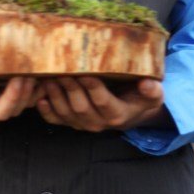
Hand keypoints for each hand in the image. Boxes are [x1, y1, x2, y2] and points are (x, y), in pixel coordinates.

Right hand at [0, 76, 43, 128]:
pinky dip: (40, 90)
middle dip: (13, 98)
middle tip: (19, 79)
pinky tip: (46, 74)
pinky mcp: (12, 98)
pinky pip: (31, 99)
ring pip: (20, 106)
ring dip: (29, 92)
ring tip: (34, 73)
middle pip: (3, 111)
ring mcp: (0, 104)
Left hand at [35, 76, 165, 132]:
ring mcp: (82, 124)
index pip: (102, 101)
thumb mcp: (153, 96)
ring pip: (65, 113)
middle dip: (69, 87)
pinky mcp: (71, 123)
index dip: (92, 87)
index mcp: (116, 115)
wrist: (129, 112)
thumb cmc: (139, 98)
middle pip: (80, 106)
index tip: (84, 71)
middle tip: (60, 69)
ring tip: (48, 77)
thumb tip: (148, 84)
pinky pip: (56, 120)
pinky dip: (46, 111)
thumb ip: (153, 90)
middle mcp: (98, 123)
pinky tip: (40, 98)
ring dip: (55, 95)